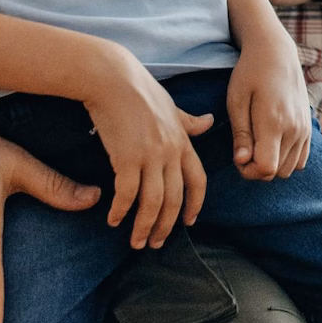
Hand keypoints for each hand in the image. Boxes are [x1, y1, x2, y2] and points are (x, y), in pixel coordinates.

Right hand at [77, 48, 213, 249]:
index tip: (189, 222)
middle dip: (167, 226)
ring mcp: (150, 155)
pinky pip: (126, 193)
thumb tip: (209, 122)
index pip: (198, 181)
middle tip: (156, 244)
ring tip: (136, 242)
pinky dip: (121, 210)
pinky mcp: (126, 157)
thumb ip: (189, 122)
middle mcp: (171, 151)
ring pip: (153, 202)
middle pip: (175, 198)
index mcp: (183, 141)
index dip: (195, 204)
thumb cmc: (139, 91)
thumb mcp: (172, 106)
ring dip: (144, 226)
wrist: (112, 78)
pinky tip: (113, 219)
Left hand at [227, 36, 313, 180]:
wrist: (277, 53)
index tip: (238, 156)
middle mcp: (294, 129)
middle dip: (258, 169)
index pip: (266, 168)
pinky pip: (300, 160)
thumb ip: (240, 134)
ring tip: (258, 146)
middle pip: (277, 172)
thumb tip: (241, 162)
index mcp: (274, 123)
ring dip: (272, 165)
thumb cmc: (250, 74)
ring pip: (289, 169)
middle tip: (245, 150)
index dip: (248, 171)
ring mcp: (305, 129)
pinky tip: (272, 143)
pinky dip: (286, 159)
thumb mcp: (236, 101)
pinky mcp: (309, 128)